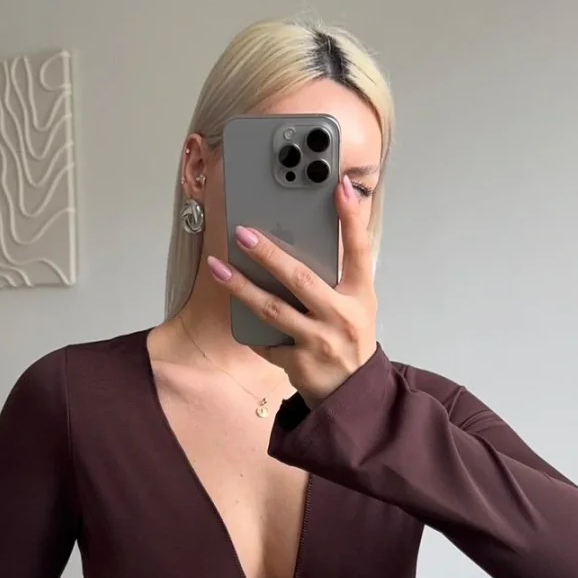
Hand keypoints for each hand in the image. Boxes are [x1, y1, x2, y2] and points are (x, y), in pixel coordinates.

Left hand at [206, 173, 377, 406]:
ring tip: (218, 267)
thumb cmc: (350, 336)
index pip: (358, 249)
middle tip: (242, 233)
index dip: (351, 217)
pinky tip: (232, 309)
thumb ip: (338, 271)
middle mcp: (341, 316)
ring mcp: (319, 341)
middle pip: (300, 279)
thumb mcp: (357, 302)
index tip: (340, 186)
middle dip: (268, 255)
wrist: (352, 392)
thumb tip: (306, 232)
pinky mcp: (299, 363)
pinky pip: (265, 340)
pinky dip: (248, 327)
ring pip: (272, 310)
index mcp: (360, 294)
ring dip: (241, 287)